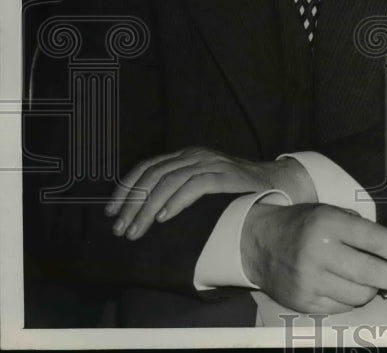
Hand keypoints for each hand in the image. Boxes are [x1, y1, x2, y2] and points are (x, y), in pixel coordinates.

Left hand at [105, 148, 316, 239]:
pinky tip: (163, 219)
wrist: (275, 183)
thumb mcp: (202, 183)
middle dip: (132, 204)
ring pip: (168, 182)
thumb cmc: (235, 191)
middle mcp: (195, 155)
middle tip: (119, 229)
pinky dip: (175, 203)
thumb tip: (144, 212)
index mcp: (186, 156)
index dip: (126, 188)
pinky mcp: (224, 175)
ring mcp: (210, 163)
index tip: (111, 211)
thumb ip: (179, 189)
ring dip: (147, 209)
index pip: (147, 167)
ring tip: (136, 231)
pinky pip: (193, 186)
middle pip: (153, 176)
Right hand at [242, 202, 386, 313]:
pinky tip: (352, 288)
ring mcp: (311, 281)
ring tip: (376, 281)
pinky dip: (353, 299)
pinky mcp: (304, 302)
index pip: (377, 240)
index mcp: (329, 224)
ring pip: (360, 295)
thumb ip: (360, 229)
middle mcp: (320, 253)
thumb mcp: (331, 212)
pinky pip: (342, 306)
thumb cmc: (303, 224)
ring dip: (375, 289)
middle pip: (373, 273)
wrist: (259, 242)